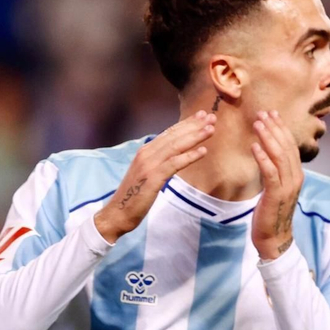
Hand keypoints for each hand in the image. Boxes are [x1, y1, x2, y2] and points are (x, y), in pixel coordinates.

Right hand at [93, 112, 213, 241]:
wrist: (118, 213)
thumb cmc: (134, 196)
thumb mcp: (147, 174)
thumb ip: (158, 162)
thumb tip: (172, 155)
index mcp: (145, 151)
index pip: (169, 133)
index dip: (186, 123)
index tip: (202, 115)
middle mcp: (146, 153)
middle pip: (174, 136)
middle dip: (193, 125)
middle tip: (212, 117)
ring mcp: (149, 165)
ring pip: (176, 146)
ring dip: (195, 137)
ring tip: (211, 129)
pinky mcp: (153, 177)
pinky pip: (174, 164)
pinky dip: (189, 156)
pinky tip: (203, 151)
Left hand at [250, 110, 301, 260]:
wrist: (275, 238)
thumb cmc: (271, 213)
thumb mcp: (275, 189)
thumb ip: (275, 172)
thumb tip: (266, 155)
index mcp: (296, 174)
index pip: (290, 146)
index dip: (281, 128)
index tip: (272, 114)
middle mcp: (295, 177)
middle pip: (286, 146)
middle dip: (274, 128)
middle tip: (262, 113)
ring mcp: (287, 186)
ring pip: (279, 155)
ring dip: (268, 137)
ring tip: (257, 124)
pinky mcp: (276, 194)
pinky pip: (270, 172)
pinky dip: (262, 157)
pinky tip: (254, 146)